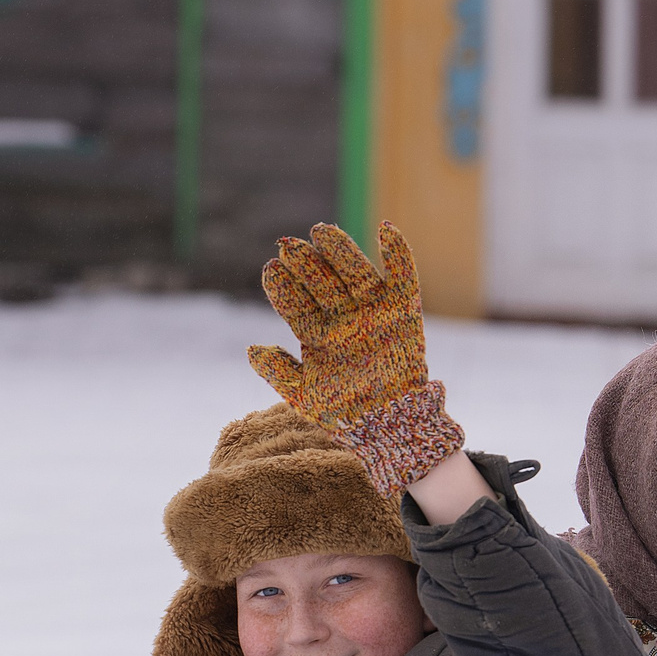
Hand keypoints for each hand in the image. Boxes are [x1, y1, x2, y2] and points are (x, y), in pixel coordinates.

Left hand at [249, 221, 466, 500]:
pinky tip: (385, 230)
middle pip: (322, 280)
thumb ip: (279, 373)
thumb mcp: (306, 397)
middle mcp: (342, 315)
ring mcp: (373, 309)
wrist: (392, 425)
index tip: (270, 270)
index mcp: (315, 331)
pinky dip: (398, 254)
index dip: (282, 285)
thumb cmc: (345, 411)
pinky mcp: (404, 308)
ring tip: (321, 232)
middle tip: (288, 246)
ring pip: (355, 271)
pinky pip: (403, 275)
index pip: (295, 302)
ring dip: (340, 250)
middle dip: (305, 263)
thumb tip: (252, 349)